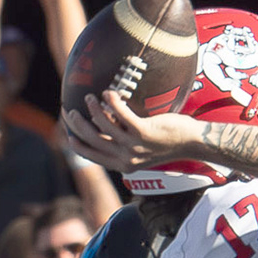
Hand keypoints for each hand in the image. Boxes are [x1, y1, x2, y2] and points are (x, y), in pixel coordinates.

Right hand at [63, 90, 205, 173]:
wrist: (191, 143)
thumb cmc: (165, 142)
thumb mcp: (140, 149)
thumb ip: (122, 142)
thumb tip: (103, 125)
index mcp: (123, 165)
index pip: (92, 155)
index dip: (76, 142)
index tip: (66, 130)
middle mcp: (127, 159)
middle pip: (92, 140)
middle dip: (77, 124)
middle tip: (71, 110)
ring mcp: (135, 146)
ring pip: (103, 125)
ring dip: (93, 108)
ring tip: (91, 97)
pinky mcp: (144, 132)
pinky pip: (120, 114)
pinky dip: (111, 101)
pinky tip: (109, 92)